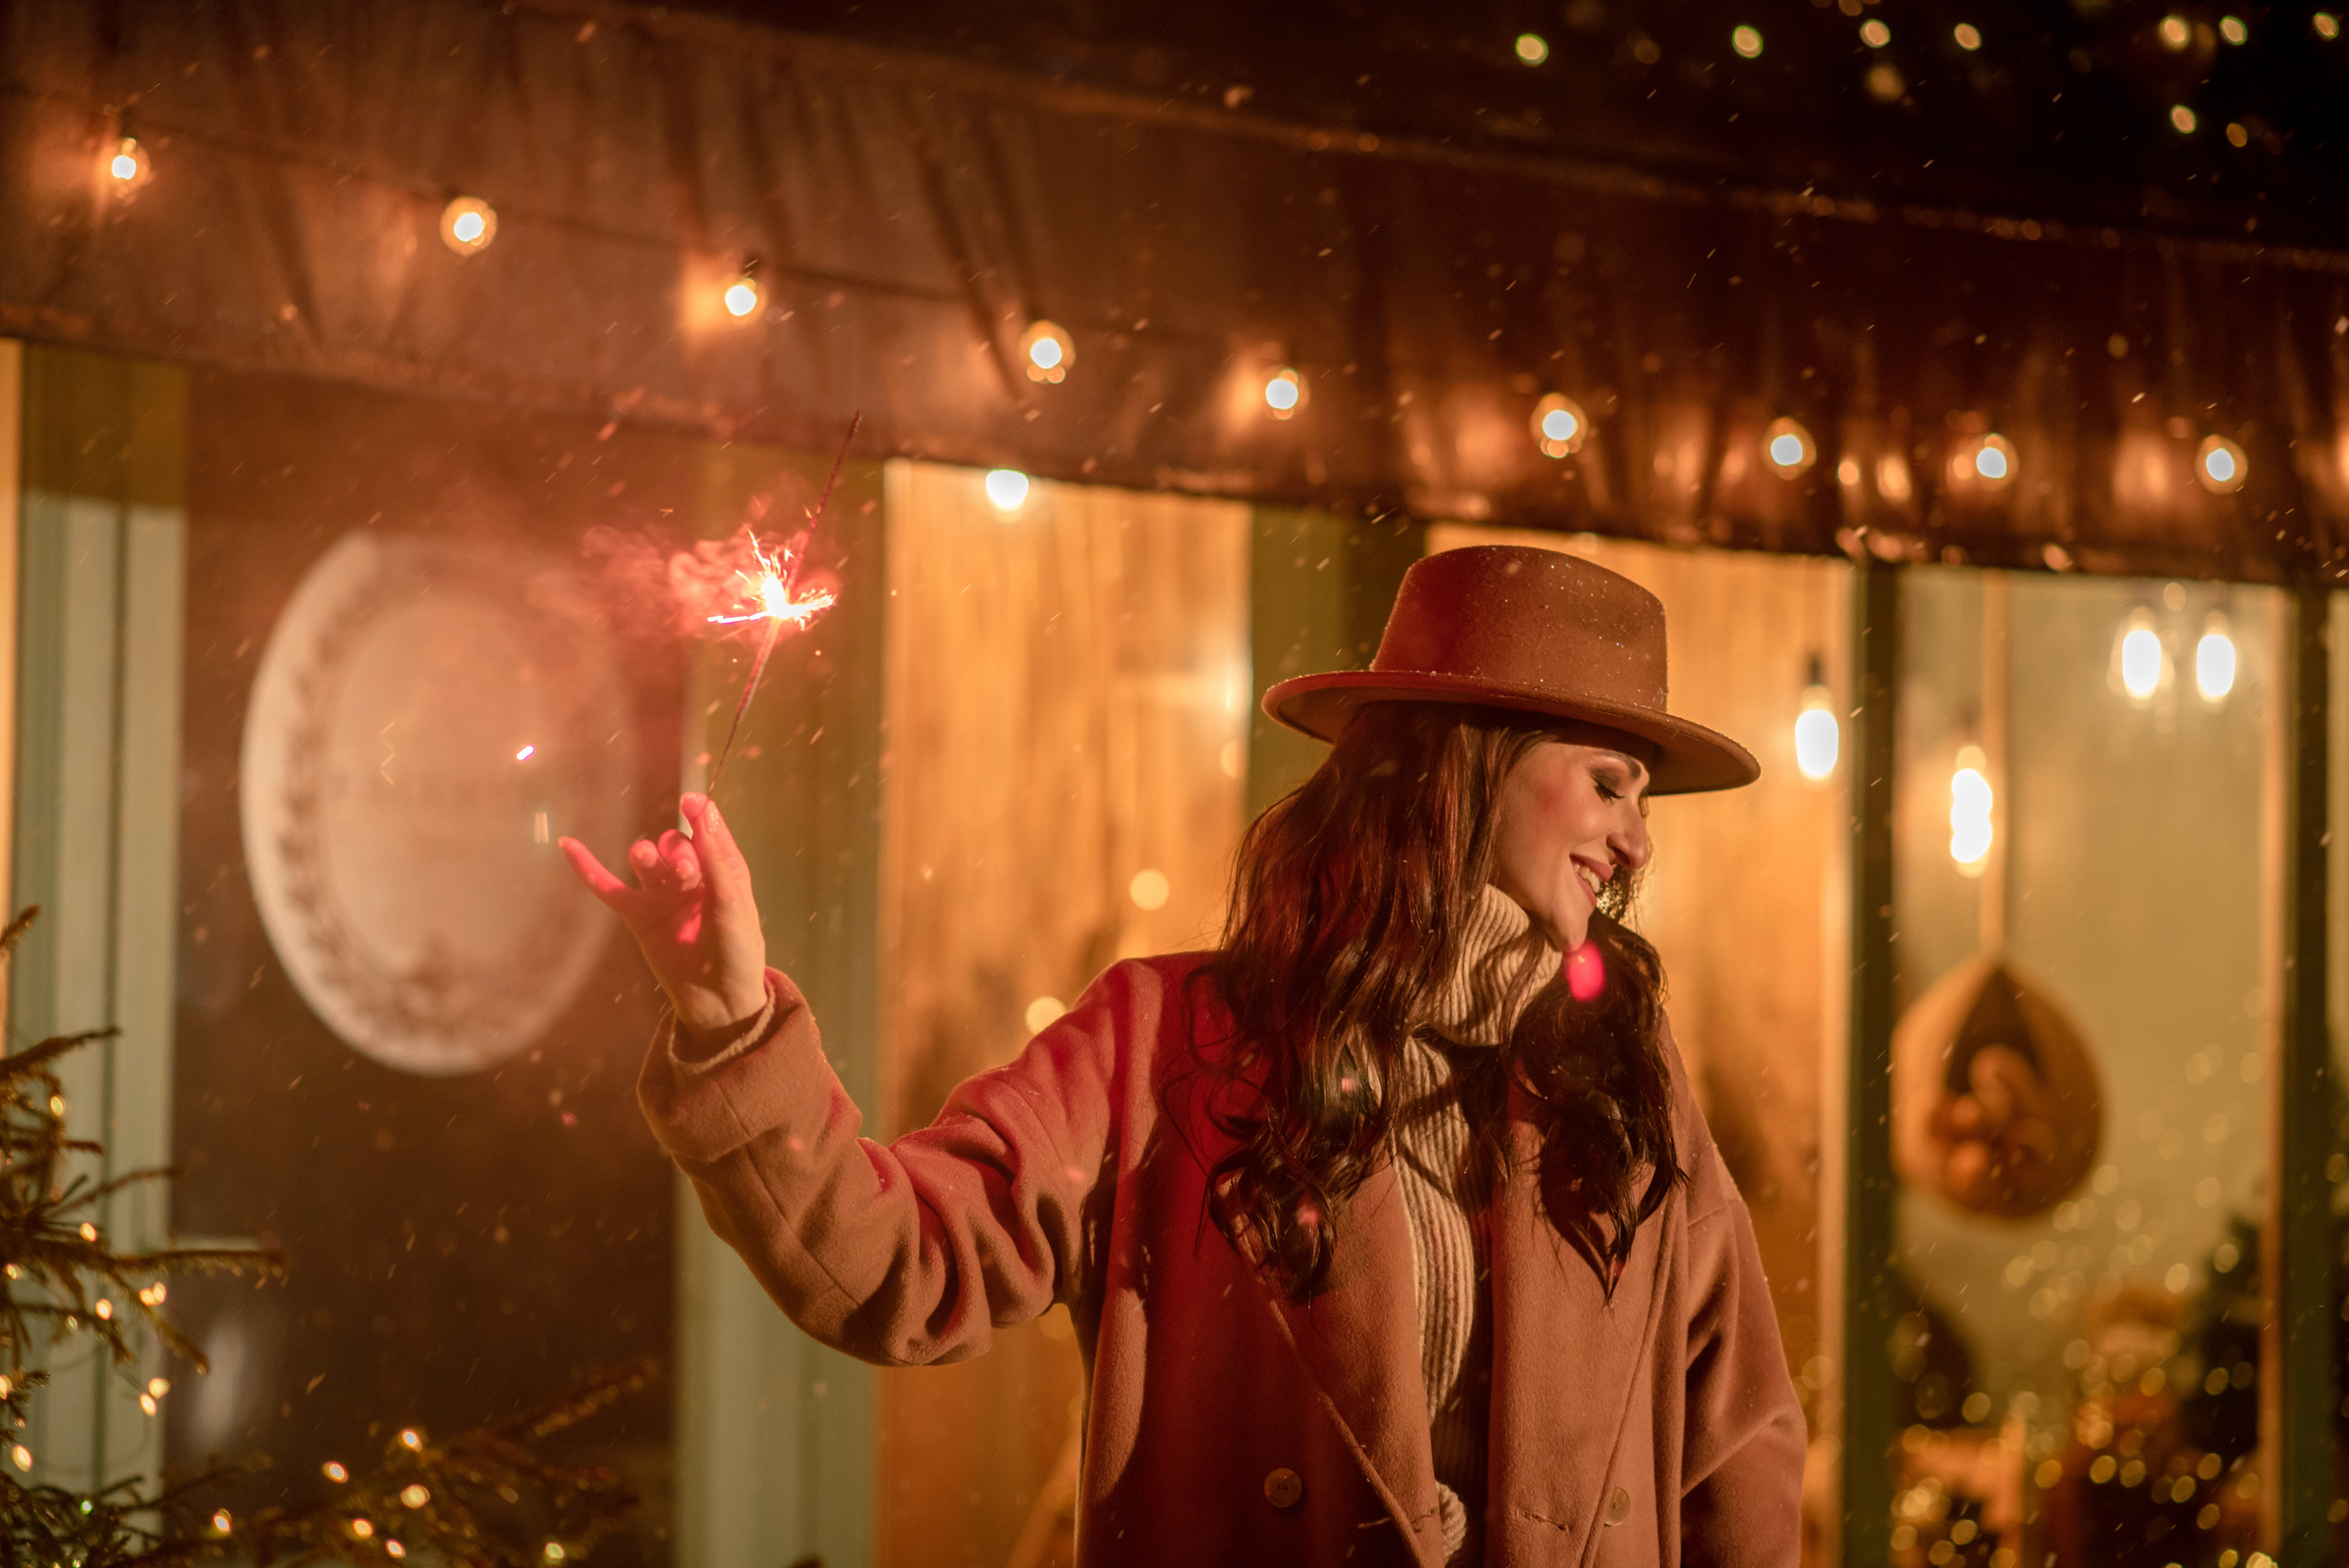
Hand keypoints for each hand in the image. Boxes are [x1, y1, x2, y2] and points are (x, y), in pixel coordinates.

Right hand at [560, 793, 768, 1038]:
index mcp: (722, 871)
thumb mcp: (733, 903)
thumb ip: (717, 858)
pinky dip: (589, 869)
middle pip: (672, 843)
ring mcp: (661, 897)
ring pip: (644, 859)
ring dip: (647, 856)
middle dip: (676, 851)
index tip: (690, 802)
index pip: (706, 831)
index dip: (699, 815)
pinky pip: (609, 889)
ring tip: (650, 864)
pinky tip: (569, 846)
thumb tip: (704, 808)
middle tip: (686, 874)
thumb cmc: (738, 952)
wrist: (718, 1001)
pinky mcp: (638, 917)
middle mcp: (691, 879)